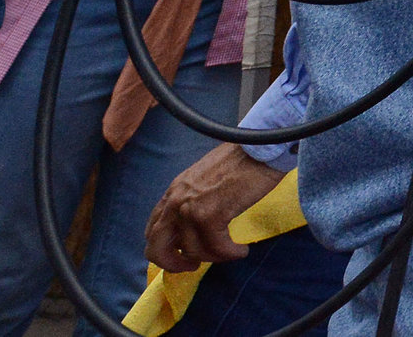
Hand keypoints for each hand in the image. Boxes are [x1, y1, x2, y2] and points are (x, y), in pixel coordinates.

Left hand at [144, 144, 288, 272]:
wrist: (260, 147)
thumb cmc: (240, 160)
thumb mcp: (204, 179)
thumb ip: (193, 200)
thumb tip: (195, 227)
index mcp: (174, 191)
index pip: (152, 229)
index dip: (164, 249)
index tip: (181, 254)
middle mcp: (176, 200)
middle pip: (157, 248)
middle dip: (173, 264)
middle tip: (194, 266)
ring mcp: (191, 209)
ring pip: (192, 251)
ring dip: (214, 257)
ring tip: (232, 252)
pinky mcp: (212, 215)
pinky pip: (216, 248)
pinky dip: (230, 254)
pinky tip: (241, 250)